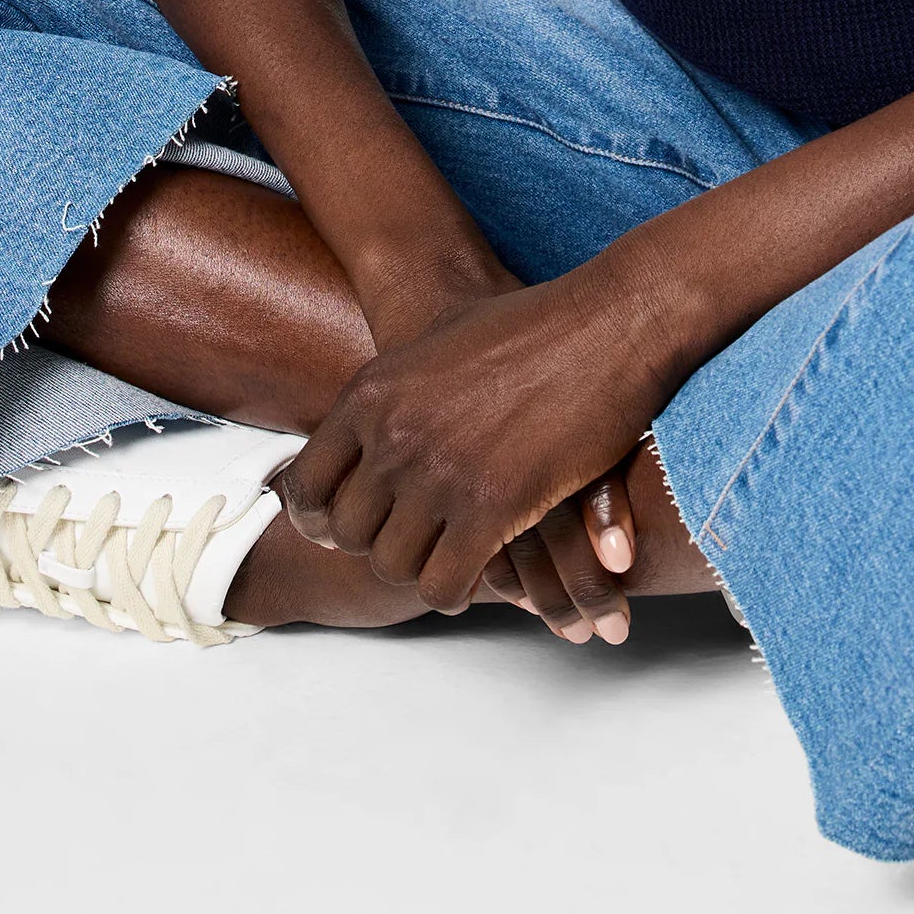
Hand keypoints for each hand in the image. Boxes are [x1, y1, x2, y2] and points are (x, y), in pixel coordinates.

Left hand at [278, 260, 674, 627]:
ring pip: (393, 566)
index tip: (356, 529)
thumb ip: (397, 388)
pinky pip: (444, 584)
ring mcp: (438, 473)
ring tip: (451, 558)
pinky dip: (456, 589)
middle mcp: (392, 436)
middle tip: (420, 543)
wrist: (607, 324)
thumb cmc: (532, 326)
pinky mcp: (490, 507)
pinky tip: (480, 572)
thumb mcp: (439, 339)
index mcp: (371, 395)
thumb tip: (370, 420)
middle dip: (382, 547)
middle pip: (350, 536)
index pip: (306, 488)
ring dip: (421, 570)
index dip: (323, 522)